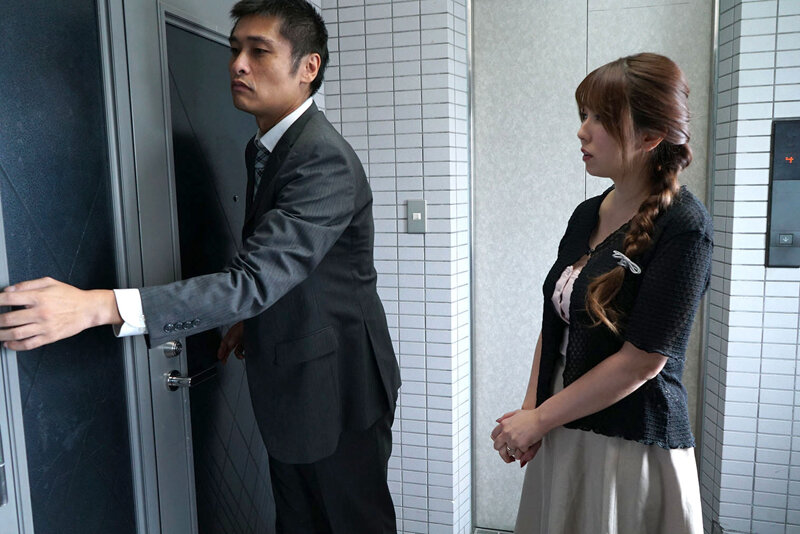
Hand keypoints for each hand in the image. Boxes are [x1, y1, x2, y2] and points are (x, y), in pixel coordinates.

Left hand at [0, 277, 120, 350]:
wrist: (89, 309)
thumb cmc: (71, 296)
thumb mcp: (50, 282)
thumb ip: (27, 285)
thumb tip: (9, 290)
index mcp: (40, 297)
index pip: (9, 299)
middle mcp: (41, 312)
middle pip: (9, 319)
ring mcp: (45, 326)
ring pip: (16, 334)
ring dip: (2, 335)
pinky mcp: (50, 337)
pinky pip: (29, 344)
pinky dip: (16, 346)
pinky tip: (9, 344)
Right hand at [217, 321, 243, 363]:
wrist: (256, 322)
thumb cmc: (246, 324)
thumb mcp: (237, 331)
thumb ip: (233, 339)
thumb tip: (229, 345)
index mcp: (231, 334)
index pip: (224, 343)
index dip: (221, 350)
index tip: (220, 357)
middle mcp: (235, 337)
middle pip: (228, 348)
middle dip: (225, 355)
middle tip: (224, 361)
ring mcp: (241, 340)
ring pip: (237, 350)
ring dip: (238, 355)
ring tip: (241, 357)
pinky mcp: (247, 342)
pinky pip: (243, 350)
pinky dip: (243, 353)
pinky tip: (244, 354)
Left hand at [491, 408, 545, 461]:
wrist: (541, 419)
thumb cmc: (531, 416)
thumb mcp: (516, 412)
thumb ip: (505, 417)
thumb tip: (497, 421)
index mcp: (504, 424)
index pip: (493, 435)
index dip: (497, 441)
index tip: (501, 444)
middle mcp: (506, 432)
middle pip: (497, 446)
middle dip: (502, 451)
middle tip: (508, 454)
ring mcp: (512, 439)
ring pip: (509, 453)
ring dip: (515, 453)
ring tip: (521, 449)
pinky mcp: (520, 445)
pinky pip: (519, 455)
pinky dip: (523, 454)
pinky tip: (527, 447)